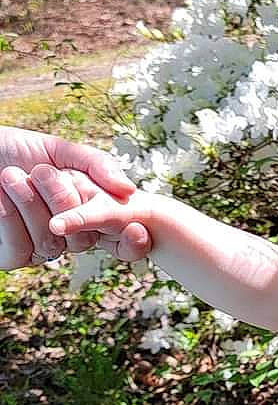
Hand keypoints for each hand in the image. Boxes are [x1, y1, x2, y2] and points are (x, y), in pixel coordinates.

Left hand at [0, 126, 151, 268]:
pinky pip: (20, 249)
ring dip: (30, 205)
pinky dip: (9, 218)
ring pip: (51, 243)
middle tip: (42, 171)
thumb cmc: (15, 149)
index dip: (133, 245)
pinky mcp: (9, 256)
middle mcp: (66, 236)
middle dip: (63, 202)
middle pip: (84, 240)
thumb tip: (128, 190)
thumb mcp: (61, 149)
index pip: (121, 243)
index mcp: (85, 213)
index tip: (137, 230)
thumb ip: (96, 165)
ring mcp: (38, 248)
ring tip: (11, 175)